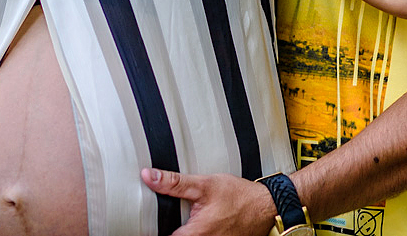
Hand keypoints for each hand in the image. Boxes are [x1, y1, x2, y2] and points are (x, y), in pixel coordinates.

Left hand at [141, 168, 276, 235]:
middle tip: (157, 219)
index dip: (149, 232)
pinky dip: (192, 231)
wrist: (266, 206)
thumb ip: (175, 183)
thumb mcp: (205, 184)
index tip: (141, 225)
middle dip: (166, 229)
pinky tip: (193, 222)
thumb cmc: (239, 196)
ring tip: (179, 218)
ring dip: (180, 230)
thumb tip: (149, 177)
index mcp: (195, 235)